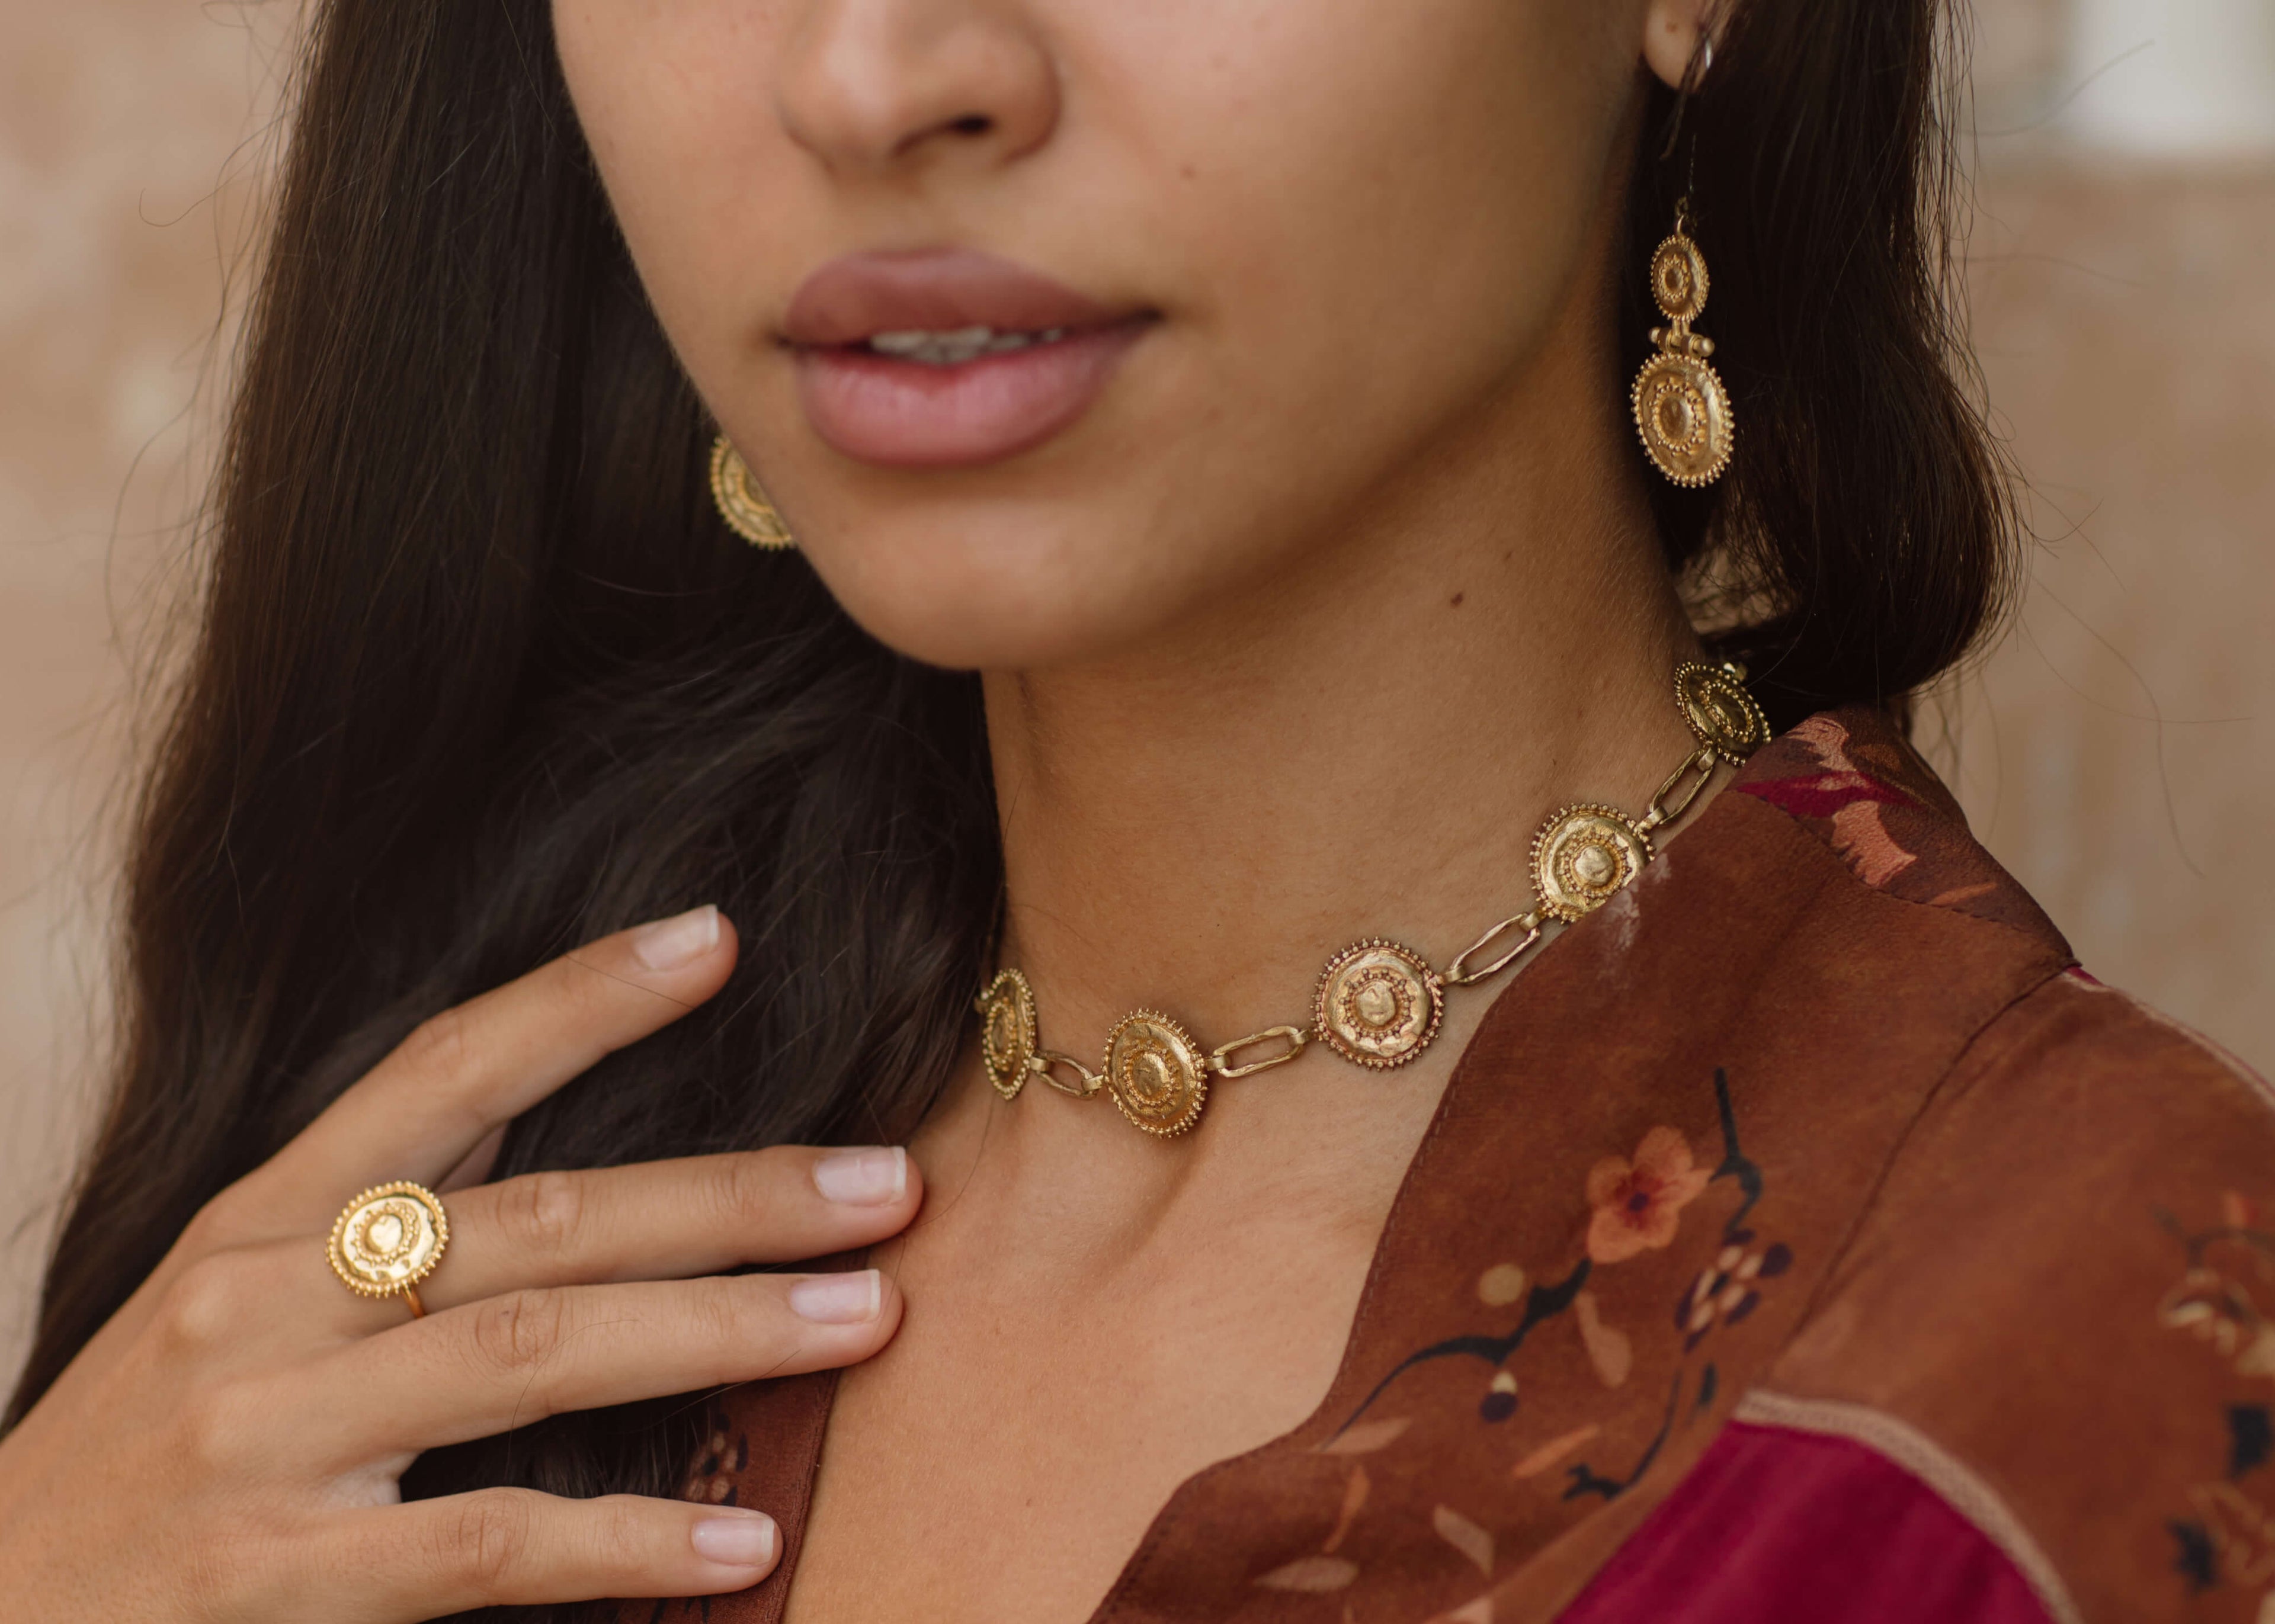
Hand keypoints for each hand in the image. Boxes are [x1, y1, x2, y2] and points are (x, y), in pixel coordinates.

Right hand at [0, 907, 919, 1621]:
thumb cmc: (128, 1477)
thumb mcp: (220, 1318)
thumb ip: (370, 1234)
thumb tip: (553, 1154)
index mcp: (252, 1231)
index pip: (436, 1073)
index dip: (580, 1000)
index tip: (715, 938)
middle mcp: (258, 1311)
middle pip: (539, 1219)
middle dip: (729, 1194)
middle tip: (888, 1181)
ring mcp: (264, 1446)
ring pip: (536, 1355)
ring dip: (722, 1330)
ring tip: (867, 1314)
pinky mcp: (275, 1588)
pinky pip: (489, 1546)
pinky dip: (627, 1543)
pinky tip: (740, 1544)